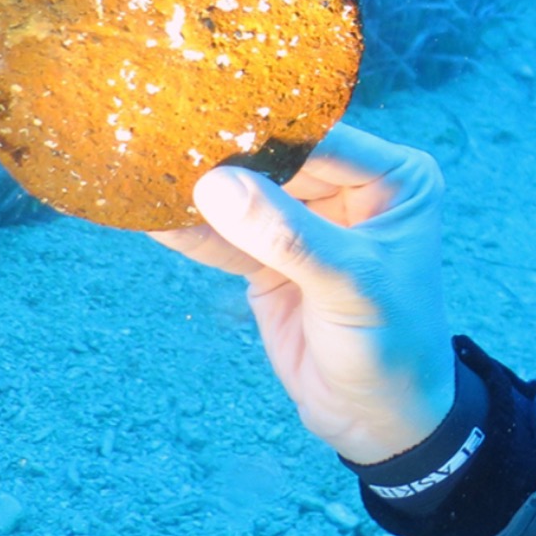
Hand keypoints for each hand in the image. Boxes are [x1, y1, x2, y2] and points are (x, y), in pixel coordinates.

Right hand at [150, 123, 453, 464]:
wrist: (380, 419)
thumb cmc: (392, 345)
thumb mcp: (350, 285)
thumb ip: (287, 236)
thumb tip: (216, 185)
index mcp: (393, 178)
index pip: (322, 139)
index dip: (266, 130)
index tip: (204, 117)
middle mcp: (352, 189)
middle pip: (277, 160)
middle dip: (224, 157)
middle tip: (160, 136)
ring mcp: (308, 222)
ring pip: (246, 196)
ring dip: (197, 192)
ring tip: (141, 167)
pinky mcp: (271, 259)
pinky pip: (226, 238)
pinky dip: (190, 231)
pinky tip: (146, 213)